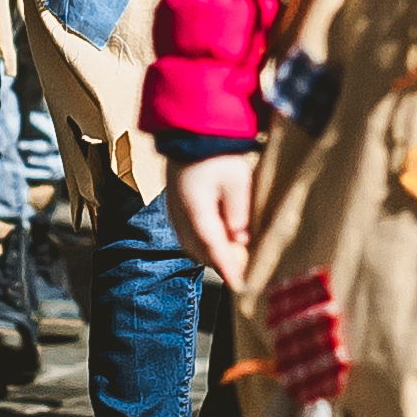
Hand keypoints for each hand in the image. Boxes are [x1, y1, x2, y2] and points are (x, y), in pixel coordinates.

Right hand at [168, 151, 255, 287]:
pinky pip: (186, 233)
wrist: (189, 131)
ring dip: (209, 252)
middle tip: (242, 268)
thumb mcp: (237, 180)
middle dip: (219, 262)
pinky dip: (202, 240)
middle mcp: (181, 216)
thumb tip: (240, 238)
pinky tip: (217, 234)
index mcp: (197, 212)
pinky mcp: (174, 205)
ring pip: (191, 245)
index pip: (214, 249)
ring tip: (232, 253)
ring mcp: (174, 212)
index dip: (228, 269)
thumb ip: (239, 212)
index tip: (240, 285)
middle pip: (200, 252)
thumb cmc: (216, 153)